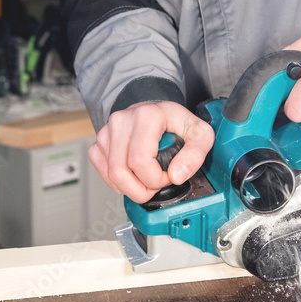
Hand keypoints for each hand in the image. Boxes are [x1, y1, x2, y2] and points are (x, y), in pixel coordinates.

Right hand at [88, 101, 214, 202]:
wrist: (158, 112)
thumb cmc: (176, 122)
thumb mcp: (200, 134)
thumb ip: (195, 154)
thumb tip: (177, 175)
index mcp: (146, 116)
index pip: (140, 161)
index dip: (156, 178)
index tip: (168, 175)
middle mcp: (122, 120)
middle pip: (120, 171)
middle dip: (141, 189)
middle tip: (156, 183)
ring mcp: (108, 131)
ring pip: (111, 174)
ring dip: (130, 187)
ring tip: (146, 179)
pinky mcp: (100, 141)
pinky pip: (102, 171)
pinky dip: (116, 182)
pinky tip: (132, 176)